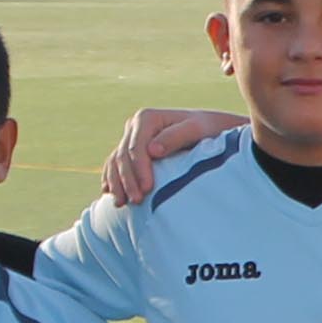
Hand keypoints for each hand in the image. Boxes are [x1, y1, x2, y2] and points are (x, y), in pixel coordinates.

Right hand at [102, 106, 247, 205]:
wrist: (211, 130)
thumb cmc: (207, 130)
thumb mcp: (196, 130)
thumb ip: (175, 138)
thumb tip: (152, 150)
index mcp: (147, 118)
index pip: (136, 147)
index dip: (139, 169)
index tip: (147, 189)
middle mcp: (135, 126)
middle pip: (123, 156)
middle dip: (128, 180)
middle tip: (137, 201)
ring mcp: (131, 138)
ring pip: (115, 162)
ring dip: (116, 183)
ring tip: (121, 204)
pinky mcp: (132, 151)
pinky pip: (114, 165)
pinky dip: (112, 179)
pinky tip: (111, 194)